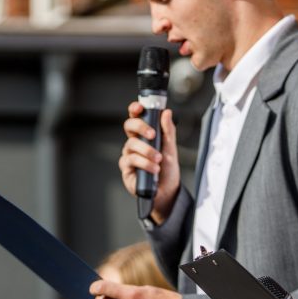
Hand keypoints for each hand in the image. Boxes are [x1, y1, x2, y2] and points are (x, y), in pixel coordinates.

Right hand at [119, 101, 179, 222]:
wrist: (166, 190)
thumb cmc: (167, 169)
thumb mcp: (171, 148)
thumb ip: (168, 130)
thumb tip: (166, 112)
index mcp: (144, 135)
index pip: (136, 117)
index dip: (135, 110)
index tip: (140, 107)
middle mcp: (134, 143)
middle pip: (128, 126)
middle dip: (140, 127)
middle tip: (152, 134)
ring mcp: (129, 155)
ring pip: (131, 144)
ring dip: (147, 151)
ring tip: (158, 159)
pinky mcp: (126, 168)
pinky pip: (131, 160)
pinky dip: (144, 163)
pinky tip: (153, 169)